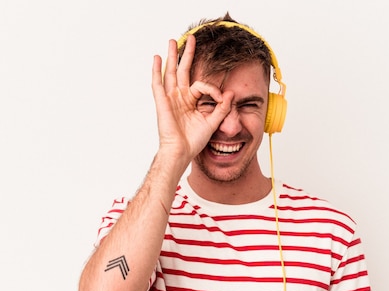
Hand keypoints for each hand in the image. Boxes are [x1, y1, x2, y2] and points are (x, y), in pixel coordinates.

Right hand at [151, 35, 232, 161]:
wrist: (181, 152)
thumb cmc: (193, 142)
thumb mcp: (213, 122)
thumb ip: (222, 108)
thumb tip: (232, 93)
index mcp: (191, 102)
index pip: (202, 85)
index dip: (213, 89)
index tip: (221, 98)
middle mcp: (180, 98)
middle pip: (182, 71)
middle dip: (187, 54)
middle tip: (191, 39)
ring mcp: (170, 98)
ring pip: (170, 72)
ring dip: (171, 56)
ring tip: (172, 41)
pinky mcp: (162, 102)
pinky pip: (158, 84)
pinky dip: (157, 70)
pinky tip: (157, 58)